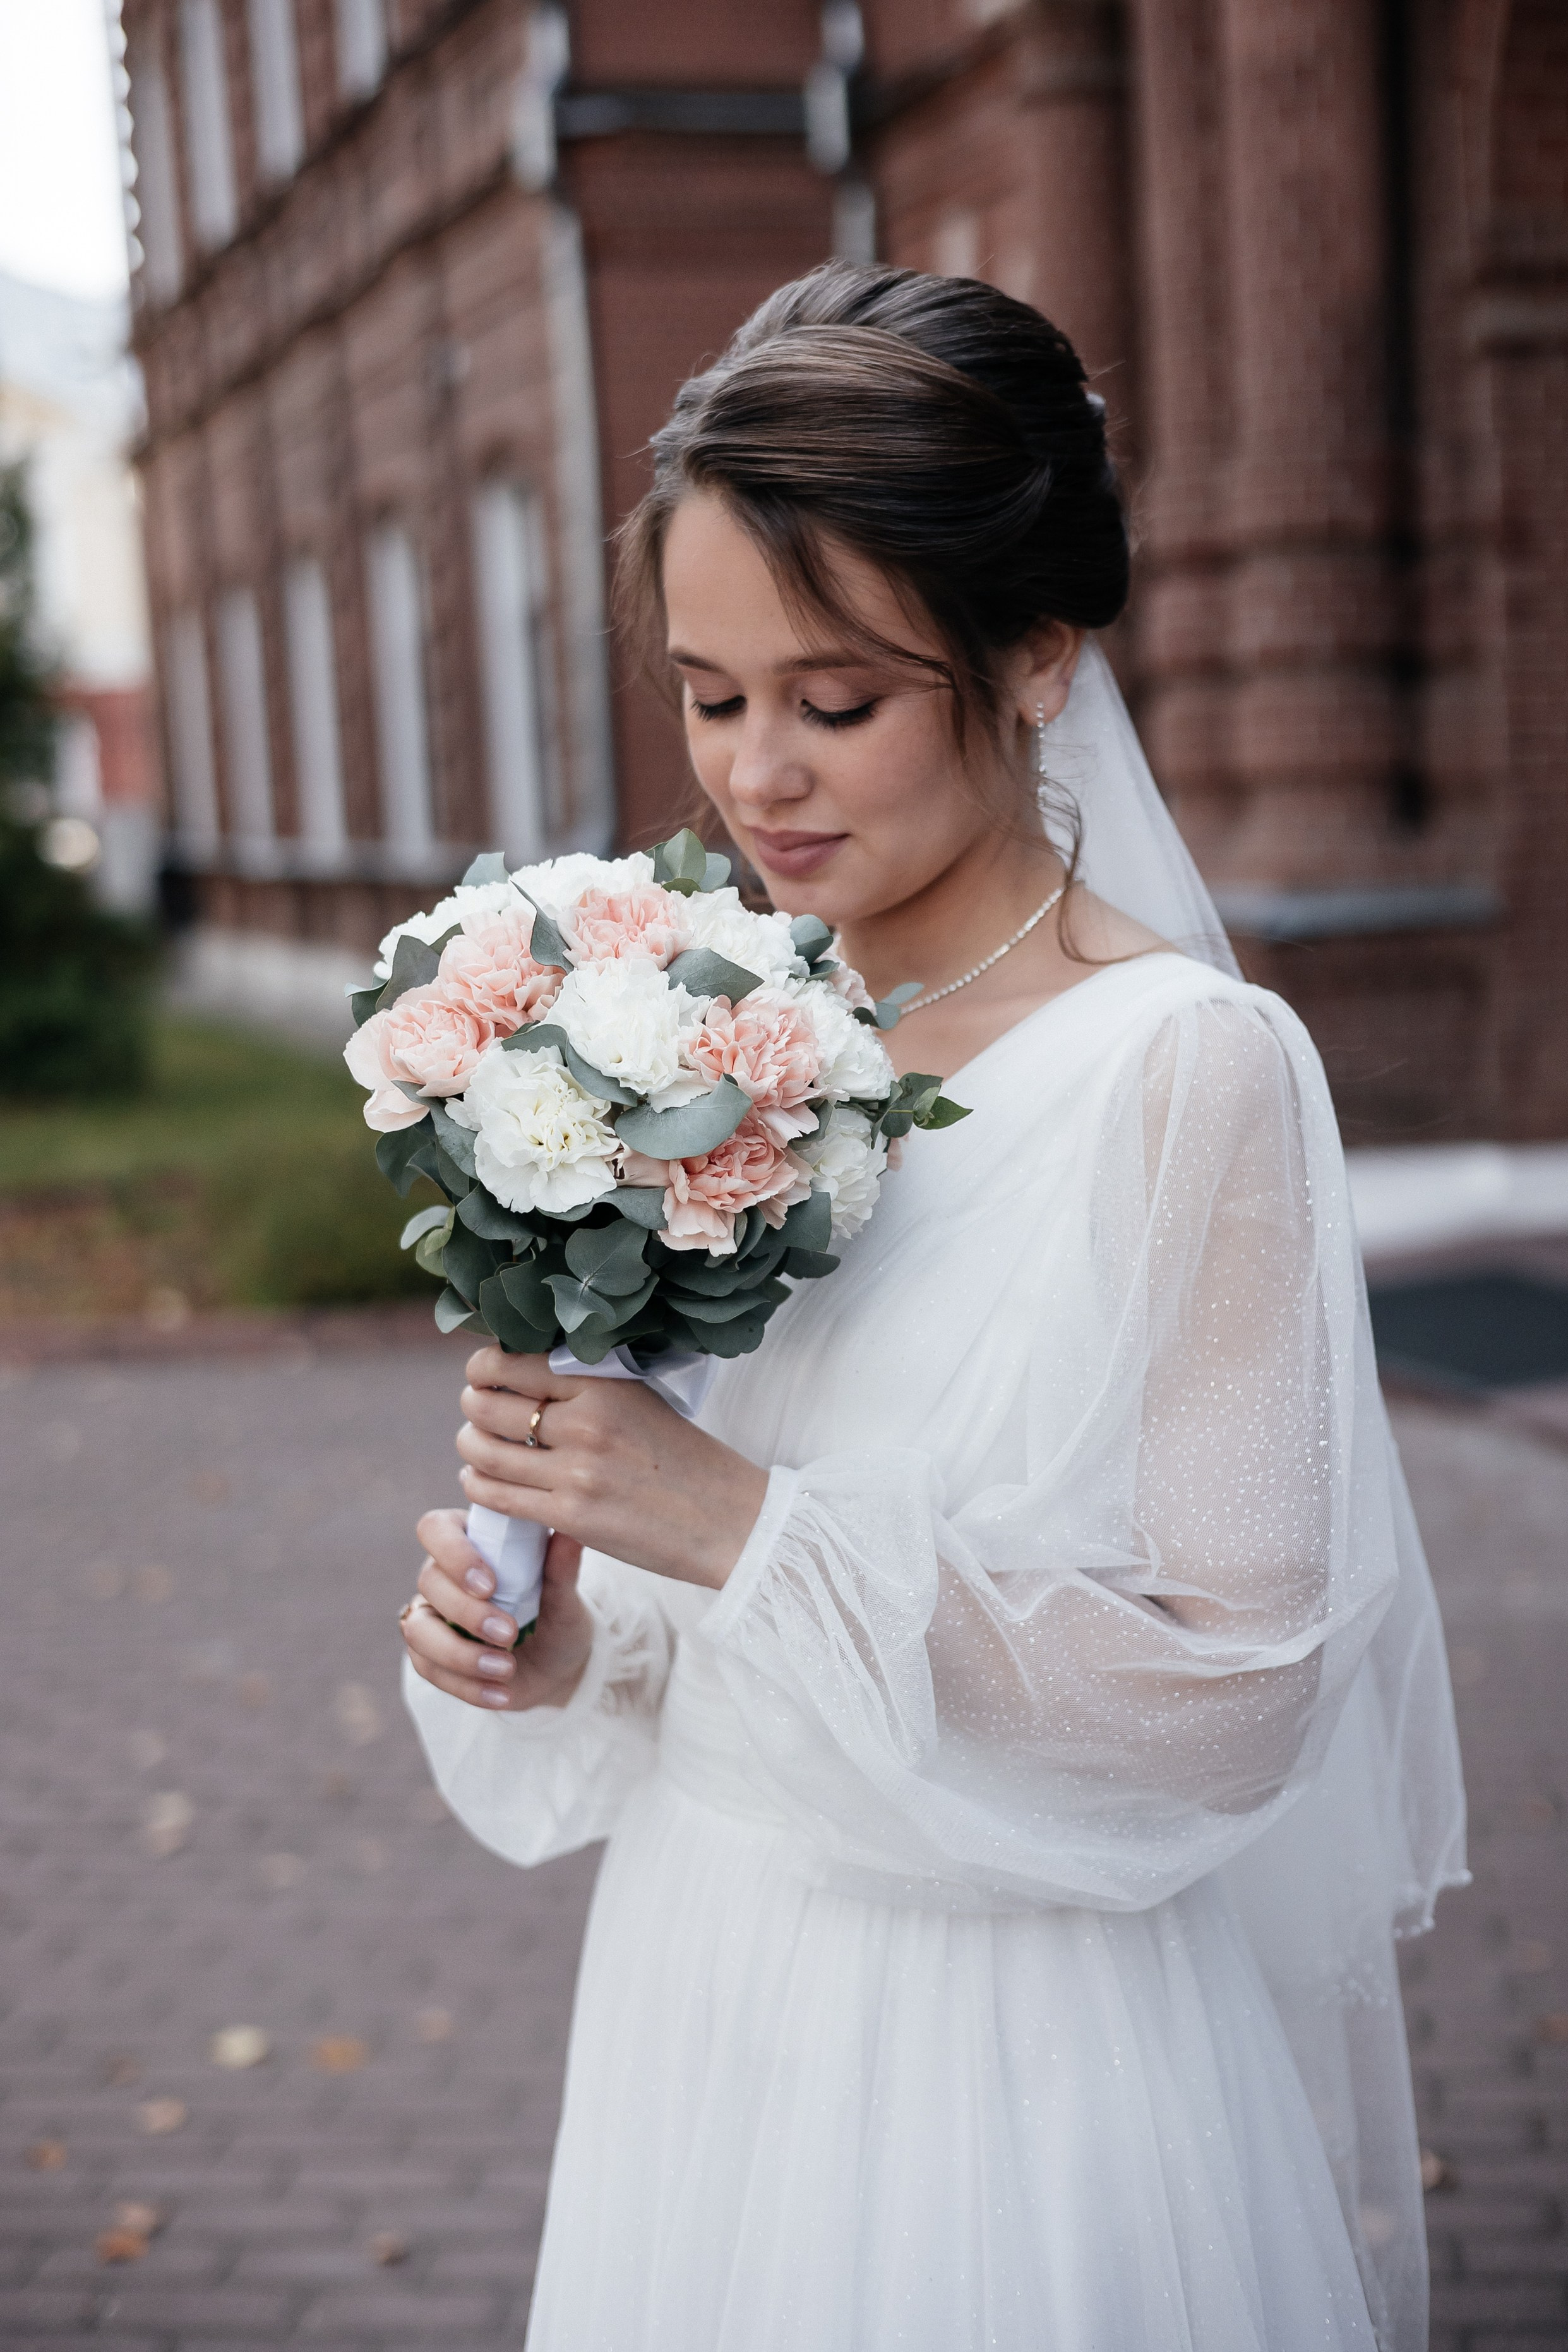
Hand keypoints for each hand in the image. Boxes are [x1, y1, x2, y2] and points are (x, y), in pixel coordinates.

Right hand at [401, 1507, 593, 1711]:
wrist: (556, 1665)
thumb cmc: (556, 1614)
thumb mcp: (564, 1596)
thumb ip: (561, 1568)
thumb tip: (570, 1535)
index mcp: (470, 1542)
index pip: (436, 1528)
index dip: (454, 1554)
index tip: (490, 1584)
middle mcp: (443, 1575)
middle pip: (428, 1581)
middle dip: (466, 1611)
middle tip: (509, 1633)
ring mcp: (431, 1617)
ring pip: (418, 1630)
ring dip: (460, 1654)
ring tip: (507, 1670)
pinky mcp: (430, 1656)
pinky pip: (429, 1669)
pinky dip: (467, 1686)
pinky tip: (502, 1694)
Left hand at [454, 1347, 768, 1590]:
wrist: (727, 1519)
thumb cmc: (682, 1457)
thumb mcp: (639, 1399)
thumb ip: (584, 1385)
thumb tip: (520, 1368)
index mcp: (603, 1384)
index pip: (513, 1363)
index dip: (482, 1367)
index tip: (481, 1374)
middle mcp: (585, 1423)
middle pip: (489, 1406)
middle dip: (472, 1407)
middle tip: (476, 1411)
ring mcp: (576, 1472)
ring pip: (485, 1452)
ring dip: (469, 1447)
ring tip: (475, 1446)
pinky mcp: (571, 1515)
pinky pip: (498, 1496)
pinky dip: (478, 1486)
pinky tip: (481, 1480)